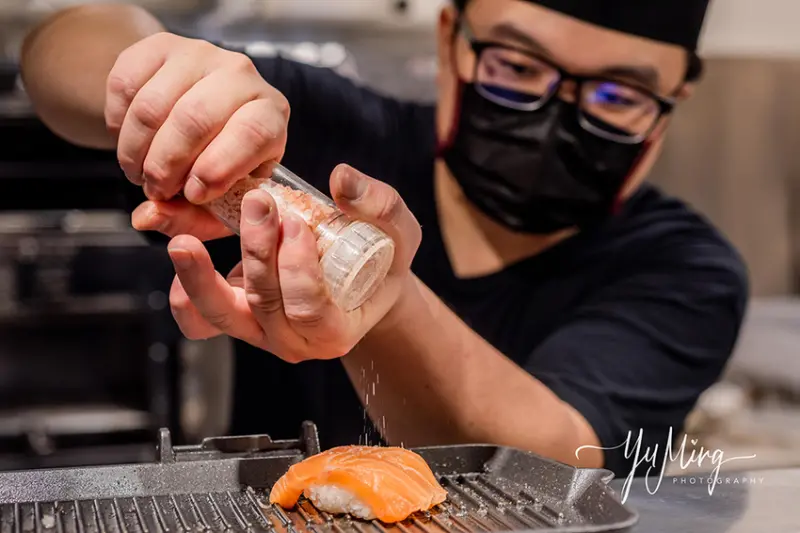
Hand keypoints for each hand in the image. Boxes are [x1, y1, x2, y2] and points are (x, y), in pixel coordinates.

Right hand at [106, 32, 287, 239]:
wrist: (190, 117)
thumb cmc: (215, 167)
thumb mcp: (217, 202)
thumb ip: (188, 219)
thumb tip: (145, 217)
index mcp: (269, 115)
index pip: (252, 134)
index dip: (217, 169)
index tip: (192, 194)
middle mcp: (242, 75)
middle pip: (195, 119)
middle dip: (166, 166)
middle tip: (155, 190)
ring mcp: (200, 54)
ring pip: (153, 105)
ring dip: (135, 151)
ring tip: (138, 172)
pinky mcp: (159, 45)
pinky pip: (125, 84)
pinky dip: (117, 124)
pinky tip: (131, 141)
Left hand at [164, 164, 421, 361]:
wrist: (363, 281)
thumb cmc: (382, 259)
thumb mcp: (398, 232)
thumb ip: (378, 205)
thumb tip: (341, 179)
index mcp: (335, 331)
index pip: (308, 309)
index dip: (298, 269)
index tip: (296, 223)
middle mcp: (294, 341)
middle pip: (264, 305)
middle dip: (258, 251)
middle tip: (259, 202)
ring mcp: (261, 332)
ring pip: (223, 315)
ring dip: (202, 276)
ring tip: (185, 240)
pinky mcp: (238, 316)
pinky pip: (201, 321)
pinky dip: (186, 297)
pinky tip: (184, 259)